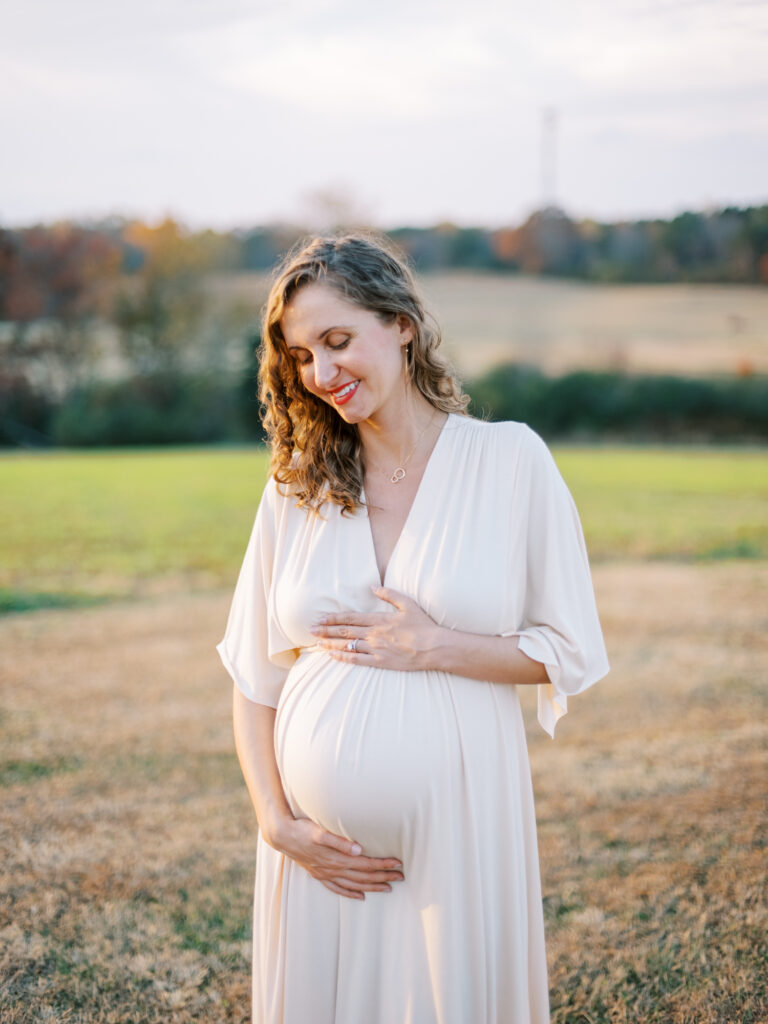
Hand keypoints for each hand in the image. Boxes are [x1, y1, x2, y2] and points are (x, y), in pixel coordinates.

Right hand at [273, 817, 403, 899]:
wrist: (282, 836)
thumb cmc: (302, 830)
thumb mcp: (320, 832)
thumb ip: (339, 842)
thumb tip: (359, 849)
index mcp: (336, 858)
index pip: (366, 864)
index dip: (383, 864)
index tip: (398, 863)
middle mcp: (333, 869)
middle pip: (363, 876)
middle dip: (383, 877)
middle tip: (401, 876)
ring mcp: (326, 874)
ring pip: (354, 885)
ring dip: (372, 887)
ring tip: (388, 888)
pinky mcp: (319, 875)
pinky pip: (338, 889)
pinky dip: (350, 893)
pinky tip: (360, 896)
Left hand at [311, 586, 441, 671]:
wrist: (434, 647)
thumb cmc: (423, 625)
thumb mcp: (408, 604)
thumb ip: (389, 594)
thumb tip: (372, 586)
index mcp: (379, 619)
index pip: (350, 618)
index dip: (333, 618)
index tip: (320, 617)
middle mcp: (374, 634)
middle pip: (344, 631)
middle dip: (326, 630)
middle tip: (310, 629)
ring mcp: (376, 649)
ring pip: (347, 645)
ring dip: (330, 643)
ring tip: (317, 642)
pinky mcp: (380, 662)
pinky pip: (357, 660)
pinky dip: (343, 657)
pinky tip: (333, 655)